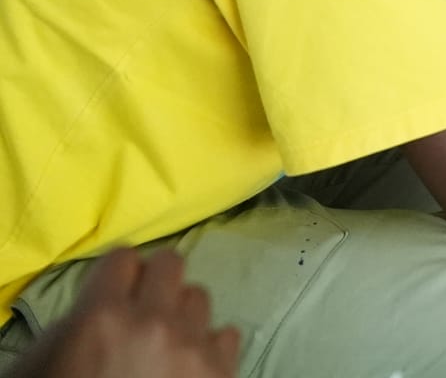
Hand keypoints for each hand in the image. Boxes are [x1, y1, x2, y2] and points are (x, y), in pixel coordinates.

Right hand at [13, 250, 239, 377]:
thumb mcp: (38, 370)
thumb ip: (70, 330)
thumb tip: (98, 307)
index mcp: (100, 319)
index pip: (122, 259)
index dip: (115, 277)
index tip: (111, 293)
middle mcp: (154, 323)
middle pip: (171, 264)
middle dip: (153, 285)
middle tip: (140, 313)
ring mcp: (194, 350)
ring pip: (200, 298)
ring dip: (181, 315)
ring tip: (164, 344)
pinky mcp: (223, 376)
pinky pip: (227, 334)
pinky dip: (208, 348)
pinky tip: (189, 369)